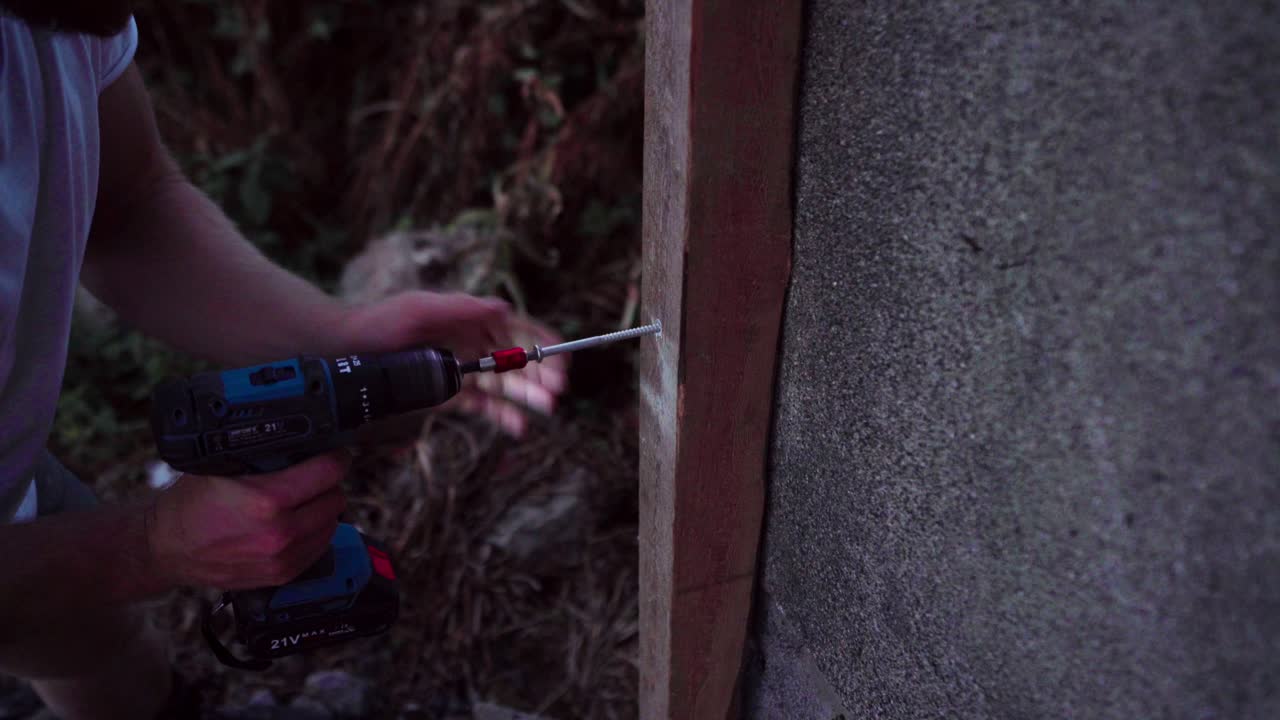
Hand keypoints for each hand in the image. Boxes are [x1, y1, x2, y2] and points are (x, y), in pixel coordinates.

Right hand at [145, 452, 350, 588]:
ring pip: (331, 523)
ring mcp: (282, 558)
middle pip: (335, 497)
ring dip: (323, 508)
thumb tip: (302, 437)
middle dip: (327, 483)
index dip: (334, 457)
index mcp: (267, 500)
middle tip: (314, 475)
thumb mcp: (223, 465)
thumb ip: (264, 454)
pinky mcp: (281, 575)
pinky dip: (316, 532)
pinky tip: (299, 521)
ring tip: (305, 498)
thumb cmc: (191, 504)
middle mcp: (280, 533)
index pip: (328, 471)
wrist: (166, 548)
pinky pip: (319, 548)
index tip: (333, 453)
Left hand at [338, 290, 568, 436]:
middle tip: (558, 388)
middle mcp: (471, 343)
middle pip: (516, 358)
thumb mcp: (419, 309)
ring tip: (548, 407)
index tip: (562, 351)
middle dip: (540, 372)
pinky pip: (484, 406)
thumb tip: (504, 306)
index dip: (539, 339)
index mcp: (469, 319)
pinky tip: (519, 427)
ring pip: (505, 384)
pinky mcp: (450, 394)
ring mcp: (462, 370)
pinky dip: (503, 416)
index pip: (514, 327)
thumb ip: (461, 309)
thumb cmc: (380, 324)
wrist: (344, 353)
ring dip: (528, 395)